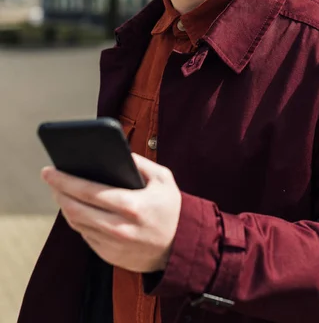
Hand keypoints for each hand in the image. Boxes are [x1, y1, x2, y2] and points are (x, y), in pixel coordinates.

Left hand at [41, 154, 181, 272]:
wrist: (180, 247)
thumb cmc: (171, 209)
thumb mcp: (163, 179)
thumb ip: (140, 162)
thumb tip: (117, 151)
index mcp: (131, 206)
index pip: (88, 191)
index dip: (64, 180)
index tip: (49, 170)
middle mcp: (118, 228)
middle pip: (74, 209)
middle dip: (58, 191)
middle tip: (50, 177)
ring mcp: (112, 245)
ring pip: (76, 223)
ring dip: (64, 205)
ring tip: (60, 190)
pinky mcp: (109, 255)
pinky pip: (85, 235)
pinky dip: (77, 219)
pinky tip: (76, 207)